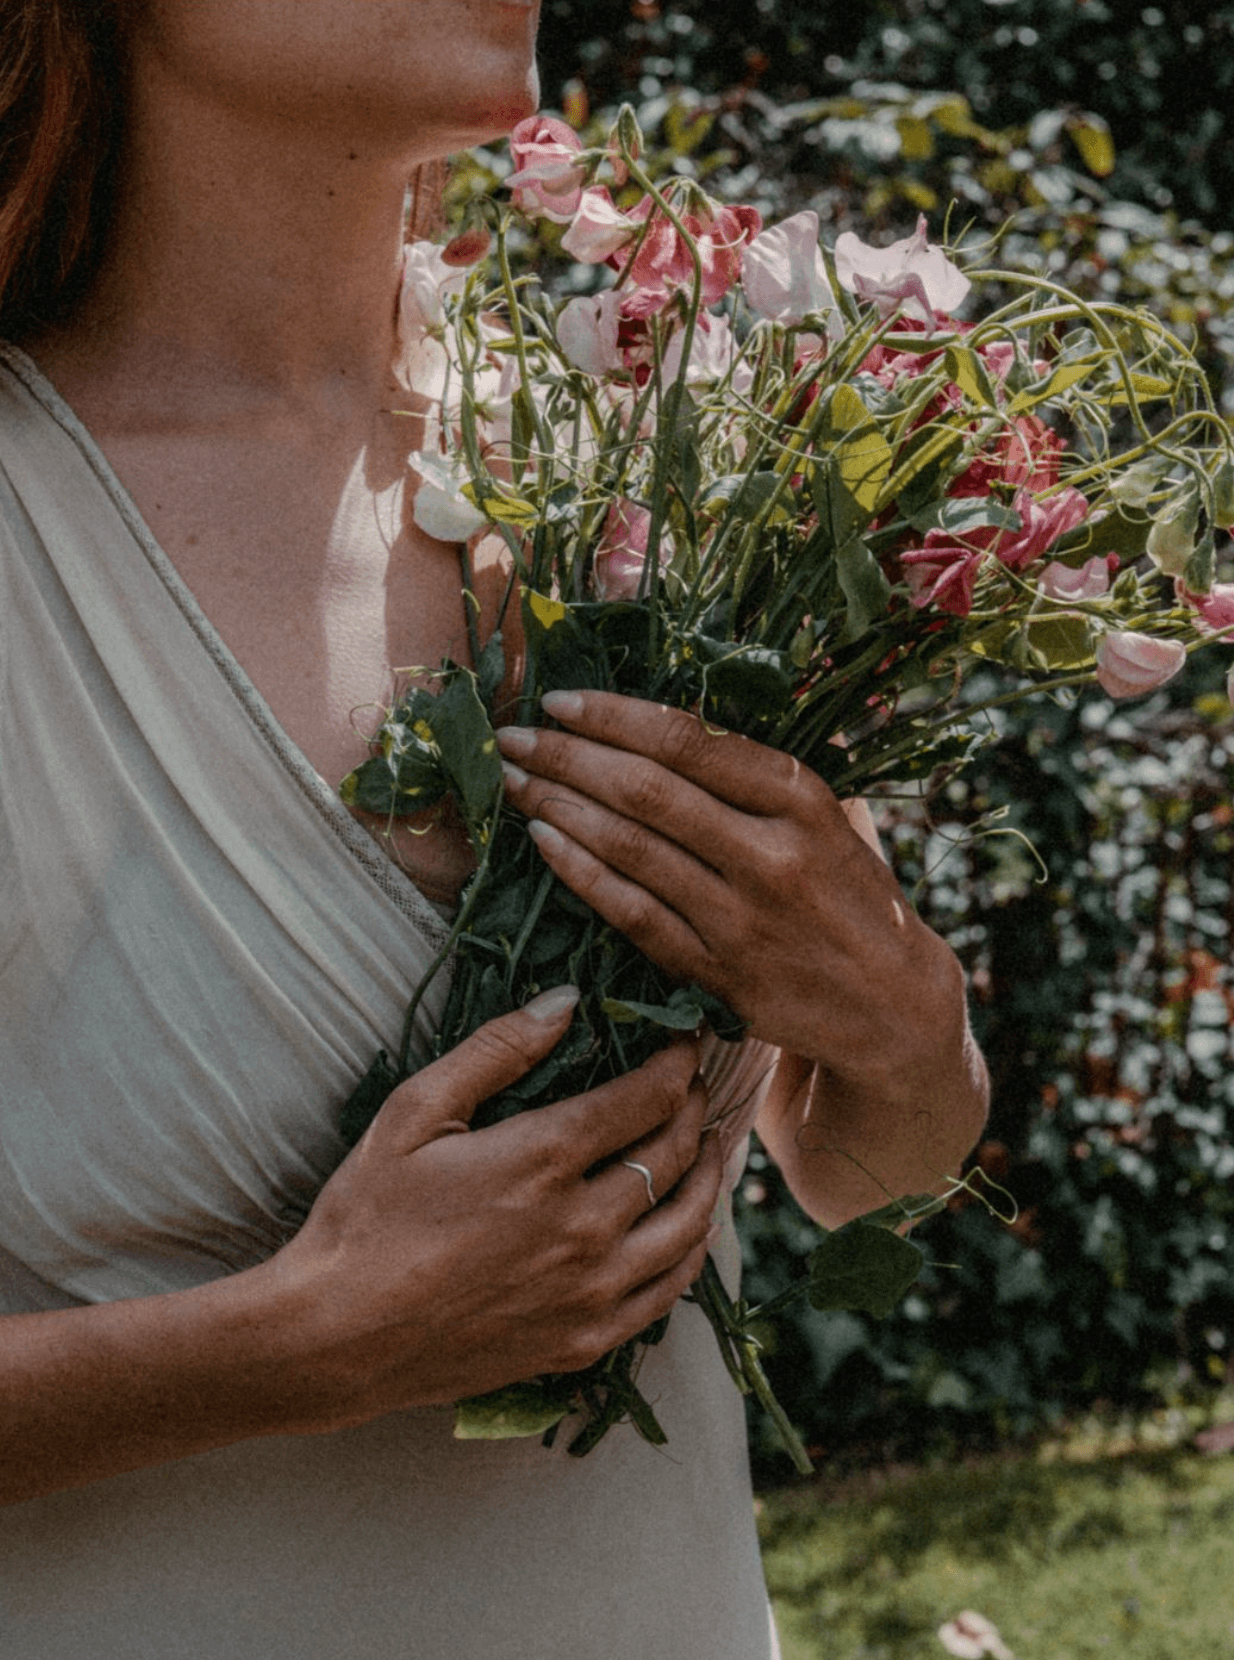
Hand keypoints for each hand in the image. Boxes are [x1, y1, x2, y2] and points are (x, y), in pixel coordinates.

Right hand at [269, 990, 721, 1430]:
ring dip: (709, 1174)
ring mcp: (589, 1291)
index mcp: (542, 1159)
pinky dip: (692, 1250)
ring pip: (688, 1223)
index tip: (686, 1039)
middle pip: (673, 1153)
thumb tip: (567, 1000)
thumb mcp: (414, 1113)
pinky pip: (668, 1291)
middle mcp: (583, 1226)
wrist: (335, 1338)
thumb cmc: (365, 1216)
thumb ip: (496, 1051)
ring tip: (712, 1144)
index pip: (646, 1097)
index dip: (677, 1061)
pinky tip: (692, 1228)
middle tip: (697, 1082)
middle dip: (694, 1106)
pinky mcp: (584, 1341)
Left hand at [495, 690, 963, 1089]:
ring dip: (559, 807)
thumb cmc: (852, 894)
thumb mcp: (830, 816)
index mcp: (801, 798)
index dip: (614, 716)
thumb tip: (664, 715)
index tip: (560, 699)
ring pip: (631, 849)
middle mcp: (771, 853)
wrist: (893, 1005)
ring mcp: (741, 918)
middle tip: (515, 735)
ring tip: (515, 779)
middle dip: (567, 756)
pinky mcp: (717, 972)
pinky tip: (543, 841)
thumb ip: (758, 772)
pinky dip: (581, 873)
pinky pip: (631, 914)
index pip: (689, 741)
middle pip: (647, 790)